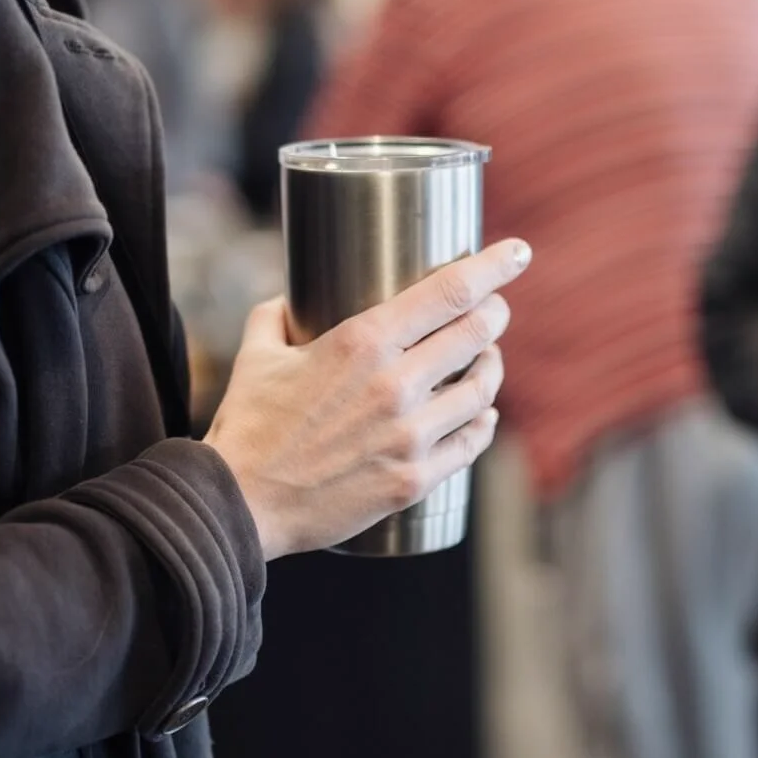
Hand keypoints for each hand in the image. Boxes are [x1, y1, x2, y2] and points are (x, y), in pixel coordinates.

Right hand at [205, 239, 531, 559]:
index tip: (518, 252)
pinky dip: (484, 422)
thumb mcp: (257, 355)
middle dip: (495, 313)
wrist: (240, 504)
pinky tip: (484, 414)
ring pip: (483, 390)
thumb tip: (289, 299)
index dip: (494, 266)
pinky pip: (471, 443)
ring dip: (492, 367)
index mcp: (362, 342)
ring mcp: (410, 435)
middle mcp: (395, 384)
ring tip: (488, 359)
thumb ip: (276, 315)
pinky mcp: (414, 479)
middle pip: (477, 333)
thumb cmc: (248, 428)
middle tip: (495, 309)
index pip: (450, 291)